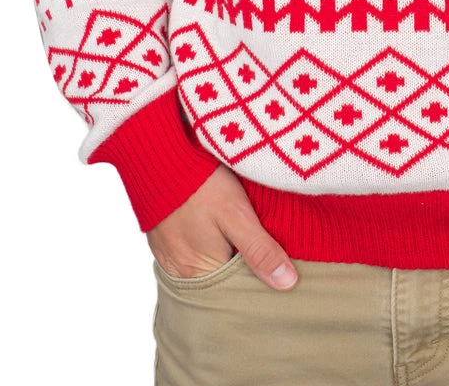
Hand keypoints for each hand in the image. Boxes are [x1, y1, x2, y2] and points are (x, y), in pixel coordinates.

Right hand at [146, 163, 298, 289]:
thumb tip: (287, 284)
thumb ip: (260, 250)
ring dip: (227, 256)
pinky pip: (192, 254)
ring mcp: (169, 256)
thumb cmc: (200, 184)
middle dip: (244, 269)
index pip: (237, 291)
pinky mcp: (164, 240)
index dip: (261, 279)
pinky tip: (221, 230)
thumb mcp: (237, 214)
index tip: (281, 266)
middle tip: (268, 248)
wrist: (161, 157)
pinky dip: (210, 247)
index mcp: (199, 272)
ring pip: (208, 267)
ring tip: (245, 237)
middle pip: (222, 281)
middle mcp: (180, 272)